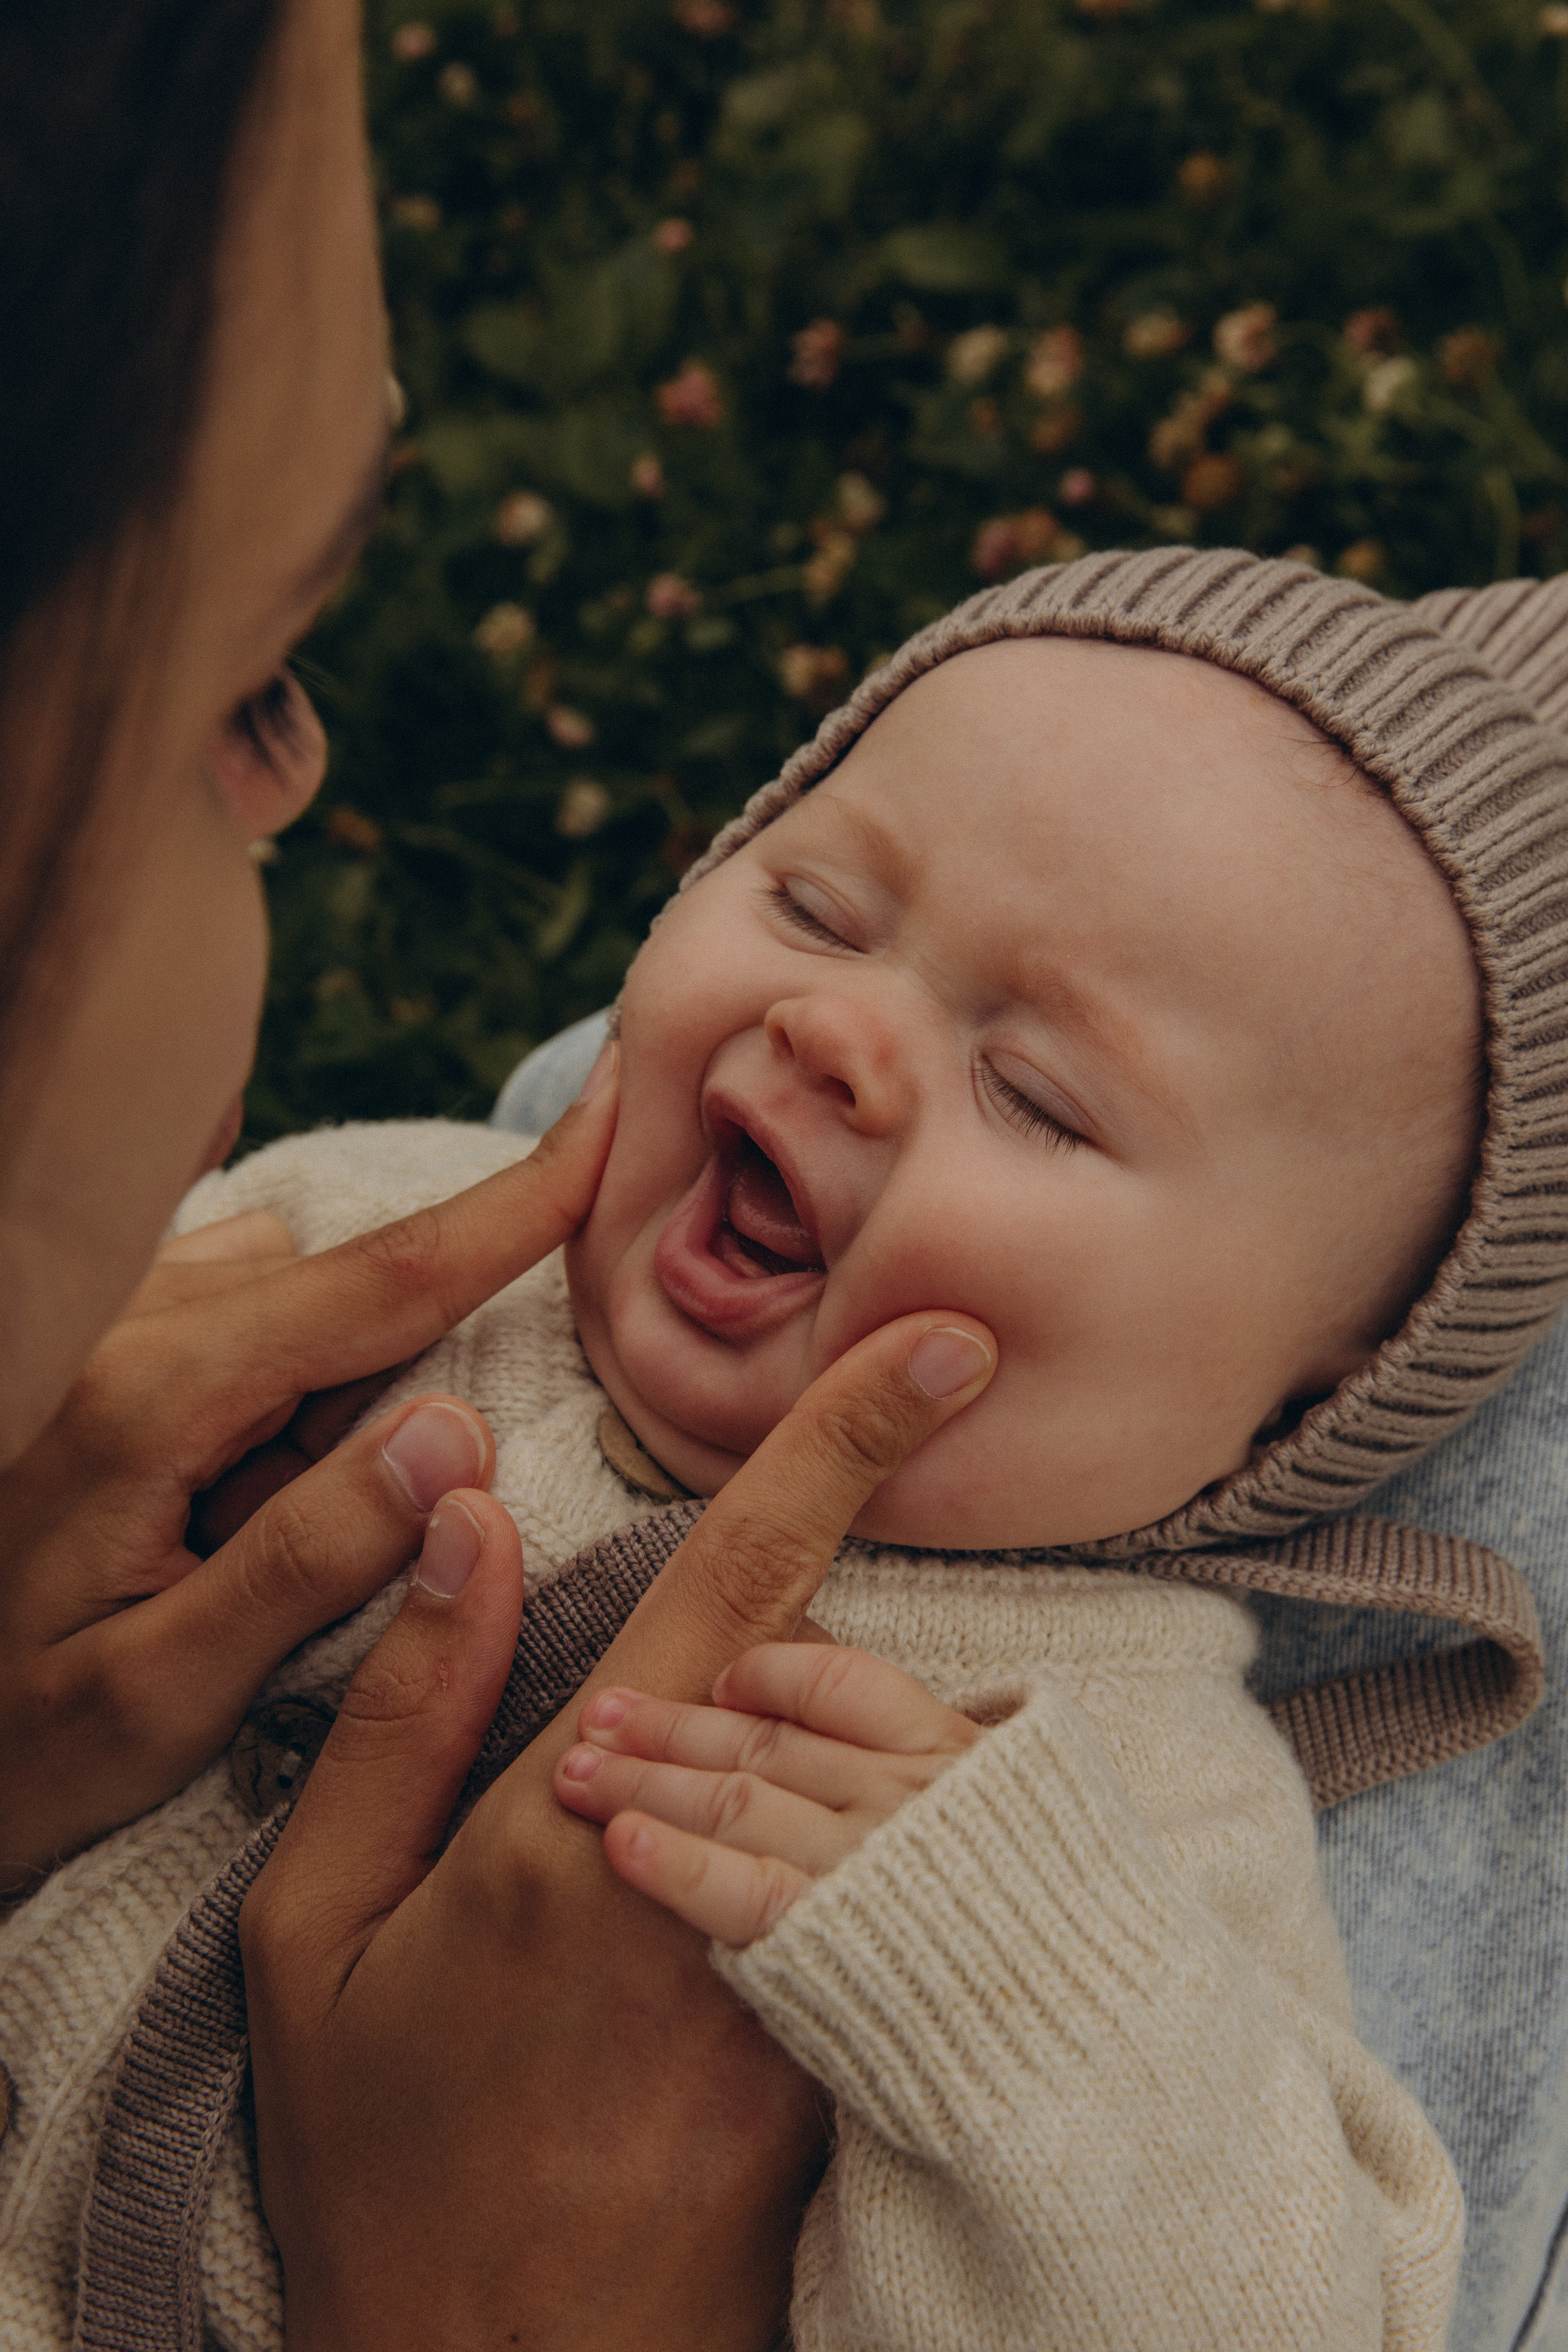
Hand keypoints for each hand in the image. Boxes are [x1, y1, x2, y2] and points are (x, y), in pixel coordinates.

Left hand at [0, 1081, 615, 1891]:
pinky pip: (233, 1315)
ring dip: (311, 1407)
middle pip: (342, 1300)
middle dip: (379, 1405)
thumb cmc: (9, 1741)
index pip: (380, 1282)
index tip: (614, 1112)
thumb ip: (307, 1565)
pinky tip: (194, 1502)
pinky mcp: (91, 1334)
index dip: (514, 1204)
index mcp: (146, 1399)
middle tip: (260, 1558)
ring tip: (212, 1550)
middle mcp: (118, 1322)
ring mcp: (99, 1317)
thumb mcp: (158, 1701)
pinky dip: (264, 1388)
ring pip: (289, 1302)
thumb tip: (457, 1431)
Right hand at [241, 1314, 995, 2351]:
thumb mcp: (316, 1932)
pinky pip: (913, 1880)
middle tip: (648, 1773)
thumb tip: (469, 1515)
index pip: (745, 1576)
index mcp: (595, 1823)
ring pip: (888, 1767)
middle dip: (792, 1640)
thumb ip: (403, 1711)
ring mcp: (824, 1967)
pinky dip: (871, 1838)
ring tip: (707, 1844)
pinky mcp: (866, 2044)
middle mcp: (741, 1875)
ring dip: (833, 1745)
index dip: (847, 1437)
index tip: (947, 1340)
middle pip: (832, 1663)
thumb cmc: (387, 2155)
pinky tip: (808, 1886)